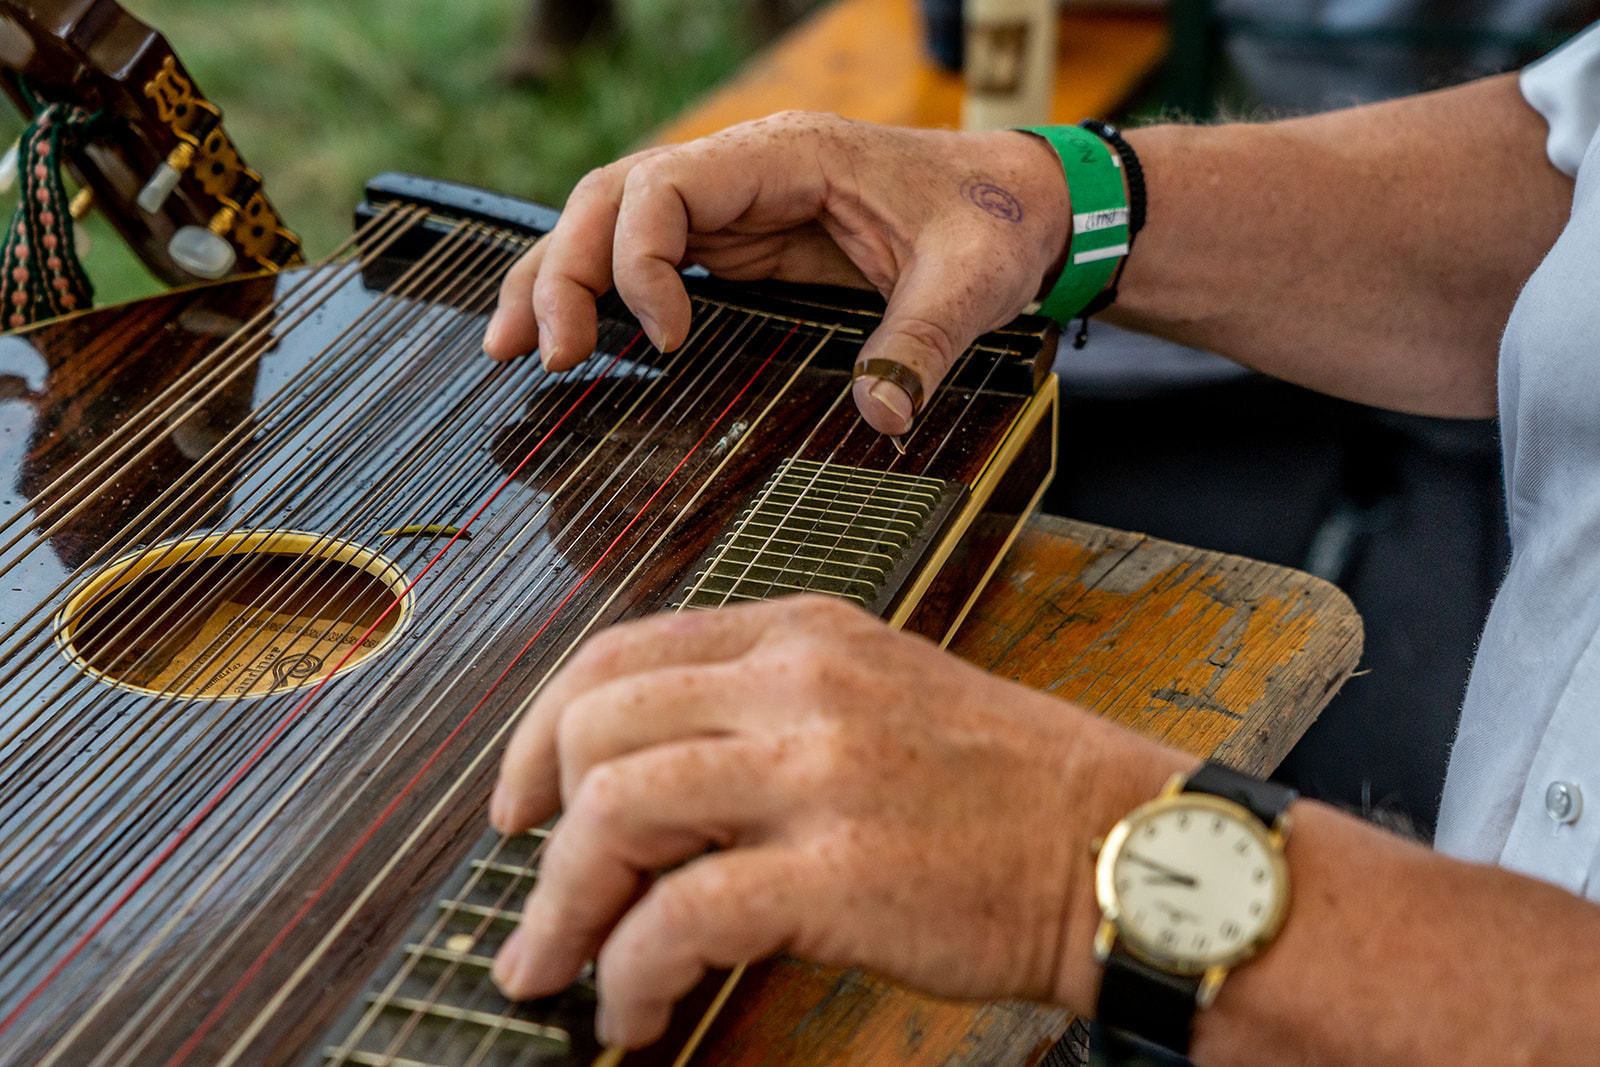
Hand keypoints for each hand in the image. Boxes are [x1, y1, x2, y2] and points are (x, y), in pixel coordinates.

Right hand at [482, 112, 1069, 433]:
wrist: (1021, 204)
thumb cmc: (993, 222)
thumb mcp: (970, 280)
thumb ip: (921, 344)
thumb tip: (879, 417)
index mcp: (787, 157)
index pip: (665, 186)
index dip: (641, 260)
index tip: (667, 339)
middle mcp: (744, 172)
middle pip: (611, 199)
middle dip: (564, 274)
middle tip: (543, 357)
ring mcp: (735, 208)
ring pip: (610, 223)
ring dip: (555, 280)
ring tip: (508, 350)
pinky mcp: (740, 246)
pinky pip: (646, 256)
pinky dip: (598, 294)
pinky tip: (568, 341)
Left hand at [487, 595, 1113, 1047]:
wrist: (1119, 846)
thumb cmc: (1005, 785)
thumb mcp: (876, 698)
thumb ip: (761, 717)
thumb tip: (642, 787)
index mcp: (802, 632)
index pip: (619, 651)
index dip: (541, 730)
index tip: (521, 800)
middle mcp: (800, 682)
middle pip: (595, 723)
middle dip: (537, 823)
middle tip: (535, 895)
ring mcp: (820, 770)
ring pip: (616, 808)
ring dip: (564, 904)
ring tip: (559, 967)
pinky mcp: (841, 870)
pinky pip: (681, 916)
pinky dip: (631, 971)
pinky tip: (639, 1009)